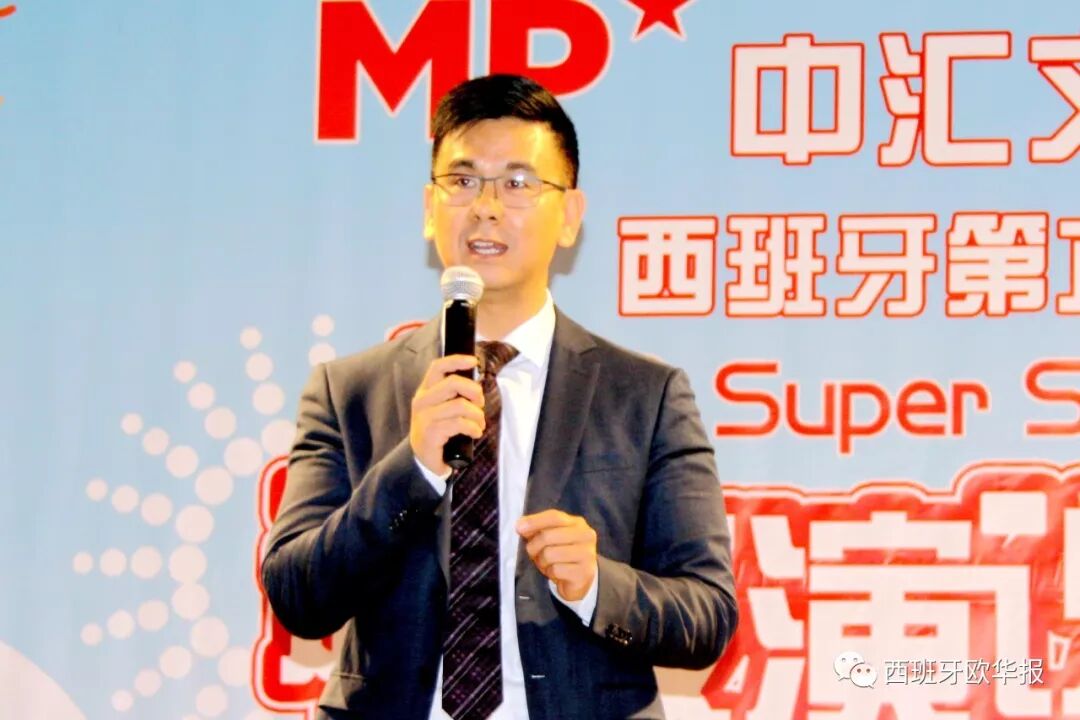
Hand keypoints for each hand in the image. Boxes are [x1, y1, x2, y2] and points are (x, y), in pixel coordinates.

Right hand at [410, 354, 483, 475]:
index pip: (438, 367)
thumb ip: (454, 395)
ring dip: (477, 415)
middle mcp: (422, 401)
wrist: (424, 459)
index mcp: (425, 391)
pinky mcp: (431, 432)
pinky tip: (475, 432)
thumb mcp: (442, 408)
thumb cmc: (438, 430)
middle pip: (453, 383)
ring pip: (460, 405)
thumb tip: (476, 386)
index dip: (456, 360)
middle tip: (480, 403)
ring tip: (479, 424)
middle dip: (474, 391)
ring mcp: (425, 417)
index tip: (473, 361)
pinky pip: (459, 424)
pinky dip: (473, 428)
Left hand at [517, 510, 597, 601]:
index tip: (519, 527)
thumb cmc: (562, 555)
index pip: (554, 517)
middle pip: (548, 536)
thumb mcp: (550, 539)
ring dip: (542, 562)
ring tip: (547, 564)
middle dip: (534, 547)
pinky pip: (556, 570)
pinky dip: (551, 573)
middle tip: (534, 554)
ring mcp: (587, 554)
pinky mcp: (584, 572)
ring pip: (549, 554)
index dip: (535, 521)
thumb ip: (537, 529)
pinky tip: (556, 573)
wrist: (580, 579)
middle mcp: (586, 536)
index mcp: (577, 523)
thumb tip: (521, 526)